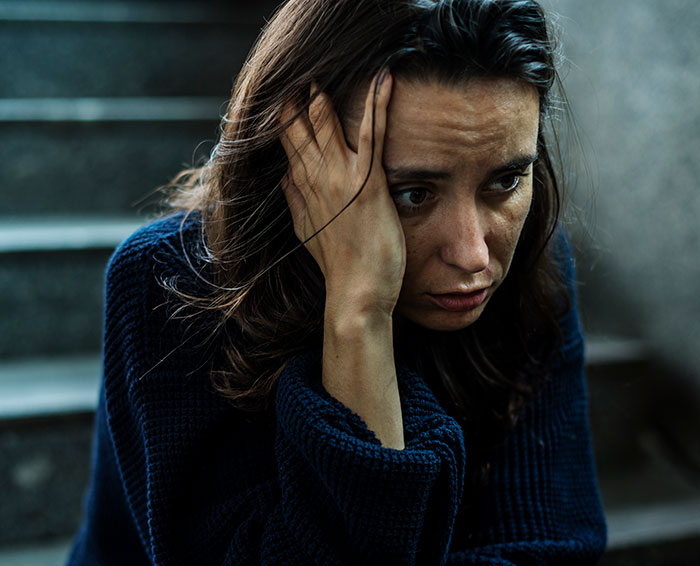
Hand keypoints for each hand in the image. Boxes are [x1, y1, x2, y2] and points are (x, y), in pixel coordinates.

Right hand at [280, 72, 403, 318]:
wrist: (356, 292)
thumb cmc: (338, 266)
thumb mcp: (307, 233)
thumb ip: (295, 202)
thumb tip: (285, 179)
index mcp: (303, 190)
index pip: (288, 143)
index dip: (284, 116)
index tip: (283, 94)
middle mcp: (316, 179)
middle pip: (301, 127)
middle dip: (298, 97)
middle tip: (300, 71)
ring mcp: (340, 180)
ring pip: (327, 124)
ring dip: (326, 95)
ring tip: (325, 69)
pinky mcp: (367, 184)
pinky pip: (372, 135)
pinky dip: (377, 106)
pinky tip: (384, 81)